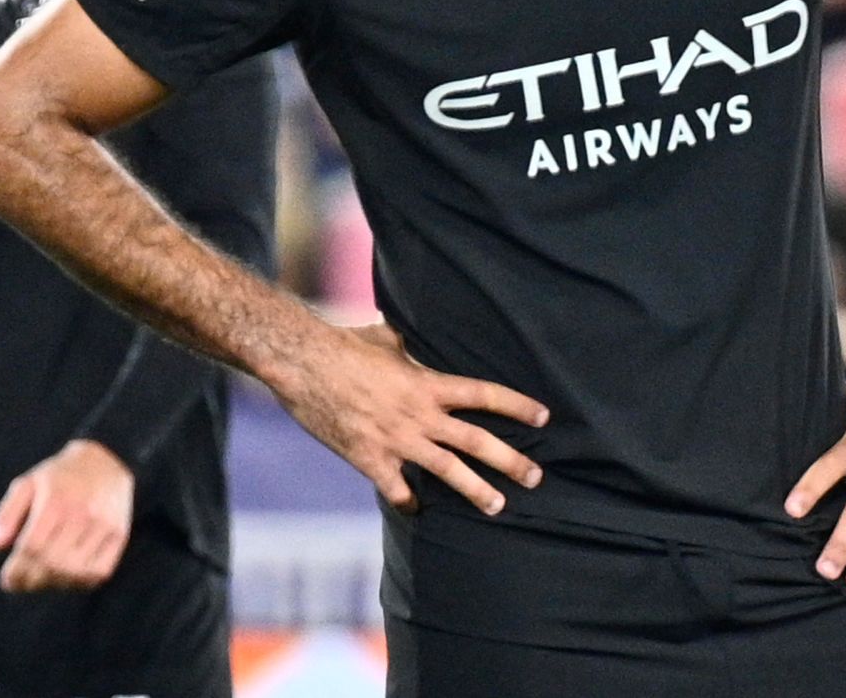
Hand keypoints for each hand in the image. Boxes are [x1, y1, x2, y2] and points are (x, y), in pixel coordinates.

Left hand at [0, 438, 134, 591]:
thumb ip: (8, 513)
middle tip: (21, 583)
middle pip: (53, 562)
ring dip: (53, 583)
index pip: (33, 547)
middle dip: (31, 580)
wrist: (104, 462)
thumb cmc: (58, 478)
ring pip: (75, 571)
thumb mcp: (27, 484)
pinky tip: (66, 577)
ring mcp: (103, 526)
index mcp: (55, 499)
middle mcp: (81, 513)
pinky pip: (99, 572)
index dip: (17, 570)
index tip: (8, 581)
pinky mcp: (119, 535)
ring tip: (40, 580)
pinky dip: (80, 582)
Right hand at [267, 319, 547, 516]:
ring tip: (497, 505)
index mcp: (426, 383)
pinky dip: (408, 501)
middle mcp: (419, 415)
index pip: (483, 394)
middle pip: (476, 441)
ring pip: (447, 471)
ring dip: (477, 490)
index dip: (516, 406)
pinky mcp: (370, 459)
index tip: (543, 417)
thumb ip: (406, 345)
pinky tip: (416, 509)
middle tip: (536, 477)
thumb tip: (413, 335)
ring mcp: (396, 440)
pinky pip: (397, 489)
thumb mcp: (384, 338)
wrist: (302, 363)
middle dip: (511, 461)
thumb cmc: (342, 344)